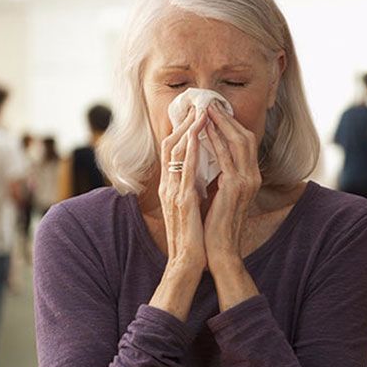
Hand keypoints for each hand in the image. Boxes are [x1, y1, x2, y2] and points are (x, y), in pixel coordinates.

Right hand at [158, 107, 207, 273]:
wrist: (187, 262)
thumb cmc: (192, 235)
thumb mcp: (189, 207)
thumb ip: (189, 188)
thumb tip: (198, 172)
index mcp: (170, 187)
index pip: (171, 151)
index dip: (181, 129)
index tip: (194, 113)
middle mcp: (167, 185)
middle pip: (169, 144)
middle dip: (183, 122)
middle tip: (196, 103)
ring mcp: (172, 192)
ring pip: (175, 152)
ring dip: (187, 129)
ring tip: (199, 110)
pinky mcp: (182, 201)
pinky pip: (185, 169)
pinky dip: (190, 149)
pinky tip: (197, 134)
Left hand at [204, 102, 261, 272]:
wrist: (219, 249)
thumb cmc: (216, 223)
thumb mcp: (221, 195)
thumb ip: (221, 175)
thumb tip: (209, 155)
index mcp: (250, 178)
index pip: (244, 143)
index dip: (230, 125)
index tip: (215, 111)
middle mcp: (253, 177)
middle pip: (244, 137)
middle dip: (226, 119)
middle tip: (210, 103)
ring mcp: (247, 181)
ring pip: (237, 142)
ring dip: (221, 124)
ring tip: (206, 109)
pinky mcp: (235, 187)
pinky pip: (225, 157)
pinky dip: (215, 140)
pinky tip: (204, 130)